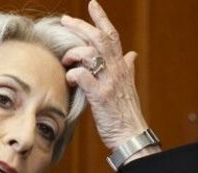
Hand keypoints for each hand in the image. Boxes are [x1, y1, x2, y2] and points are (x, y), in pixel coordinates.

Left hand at [60, 0, 154, 155]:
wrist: (131, 134)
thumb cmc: (125, 112)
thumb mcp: (128, 86)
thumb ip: (127, 68)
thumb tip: (132, 54)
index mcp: (122, 66)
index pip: (112, 35)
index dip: (101, 18)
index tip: (92, 4)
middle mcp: (117, 70)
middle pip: (99, 39)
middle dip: (81, 27)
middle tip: (65, 21)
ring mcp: (109, 82)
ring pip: (91, 54)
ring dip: (75, 53)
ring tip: (66, 61)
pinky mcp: (101, 97)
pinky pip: (85, 78)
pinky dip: (74, 75)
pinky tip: (69, 79)